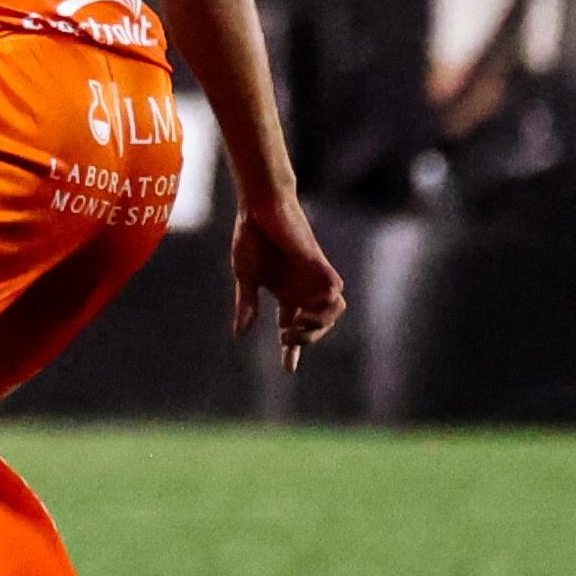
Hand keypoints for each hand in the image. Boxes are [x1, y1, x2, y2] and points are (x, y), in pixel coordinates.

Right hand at [231, 189, 345, 372]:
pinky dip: (326, 306)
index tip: (288, 369)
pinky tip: (307, 310)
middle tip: (284, 339)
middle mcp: (303, 290)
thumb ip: (246, 304)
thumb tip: (240, 333)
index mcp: (286, 294)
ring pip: (332, 312)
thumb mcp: (245, 276)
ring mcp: (312, 279)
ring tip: (298, 325)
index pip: (292, 329)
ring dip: (319, 326)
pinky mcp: (318, 266)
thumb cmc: (251, 237)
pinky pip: (335, 292)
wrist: (260, 207)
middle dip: (303, 341)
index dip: (291, 352)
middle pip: (315, 327)